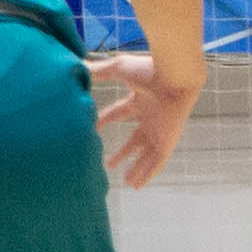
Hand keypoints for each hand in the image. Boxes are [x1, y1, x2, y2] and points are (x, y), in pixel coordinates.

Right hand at [93, 47, 199, 191]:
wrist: (174, 77)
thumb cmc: (149, 70)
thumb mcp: (118, 69)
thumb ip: (98, 71)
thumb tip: (76, 67)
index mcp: (140, 100)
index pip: (118, 113)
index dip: (104, 120)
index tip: (92, 129)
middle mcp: (150, 117)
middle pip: (135, 140)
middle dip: (124, 152)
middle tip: (109, 163)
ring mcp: (160, 131)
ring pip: (147, 154)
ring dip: (136, 168)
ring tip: (126, 182)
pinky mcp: (167, 142)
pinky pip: (157, 162)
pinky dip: (147, 174)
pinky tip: (137, 185)